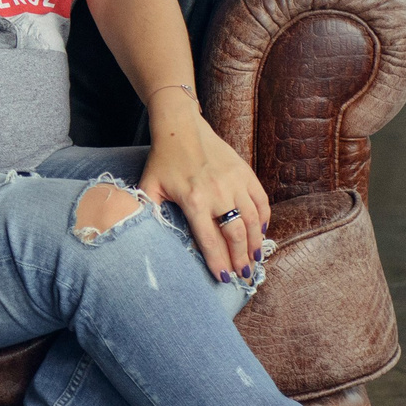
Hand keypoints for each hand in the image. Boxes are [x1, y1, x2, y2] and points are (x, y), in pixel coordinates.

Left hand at [137, 108, 269, 281]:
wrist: (181, 127)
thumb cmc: (163, 160)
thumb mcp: (149, 186)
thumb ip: (147, 212)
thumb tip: (142, 237)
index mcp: (194, 200)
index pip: (210, 240)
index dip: (218, 262)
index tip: (224, 279)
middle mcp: (218, 193)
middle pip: (235, 234)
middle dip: (241, 259)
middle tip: (244, 275)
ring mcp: (234, 182)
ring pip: (252, 220)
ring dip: (255, 243)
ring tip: (254, 259)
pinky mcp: (244, 172)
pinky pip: (261, 200)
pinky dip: (263, 219)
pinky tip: (260, 232)